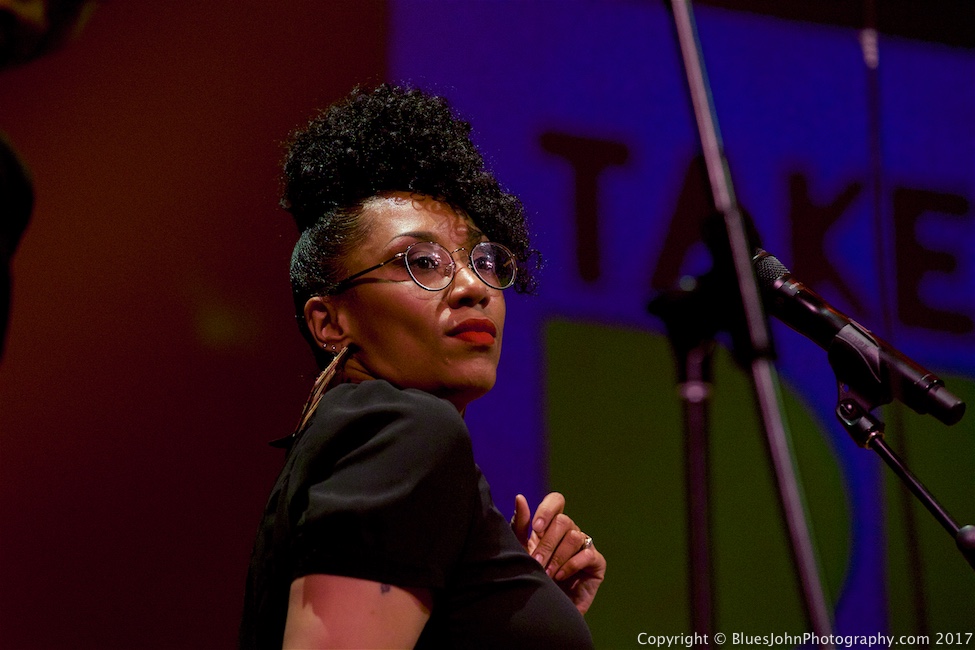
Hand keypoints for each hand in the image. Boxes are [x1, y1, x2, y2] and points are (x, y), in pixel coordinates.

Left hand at [511, 492, 605, 614]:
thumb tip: (520, 497)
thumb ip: (520, 525)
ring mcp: (585, 545)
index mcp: (551, 524)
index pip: (556, 501)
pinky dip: (571, 565)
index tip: (536, 529)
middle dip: (547, 543)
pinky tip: (560, 577)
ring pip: (575, 536)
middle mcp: (570, 531)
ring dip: (558, 556)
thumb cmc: (531, 576)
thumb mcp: (521, 550)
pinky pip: (587, 554)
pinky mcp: (596, 563)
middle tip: (536, 562)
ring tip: (547, 573)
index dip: (547, 509)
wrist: (544, 608)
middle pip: (563, 520)